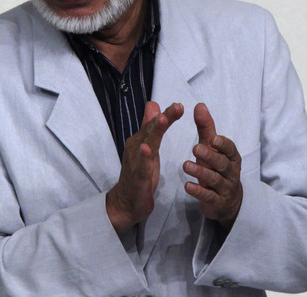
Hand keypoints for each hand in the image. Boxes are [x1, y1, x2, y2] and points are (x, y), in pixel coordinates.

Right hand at [106, 101, 183, 234]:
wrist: (126, 202)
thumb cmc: (139, 173)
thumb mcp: (148, 148)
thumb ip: (149, 126)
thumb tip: (153, 104)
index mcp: (141, 140)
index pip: (155, 124)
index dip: (167, 114)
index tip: (180, 105)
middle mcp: (137, 146)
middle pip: (151, 129)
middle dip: (164, 117)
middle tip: (177, 106)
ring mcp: (136, 161)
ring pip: (146, 143)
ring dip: (154, 131)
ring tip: (163, 119)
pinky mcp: (137, 176)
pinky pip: (141, 165)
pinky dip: (143, 157)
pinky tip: (146, 149)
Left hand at [183, 103, 242, 228]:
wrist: (228, 201)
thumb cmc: (217, 168)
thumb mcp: (212, 149)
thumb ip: (206, 128)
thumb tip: (200, 105)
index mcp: (232, 157)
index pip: (230, 149)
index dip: (223, 144)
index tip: (213, 138)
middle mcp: (230, 172)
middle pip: (223, 164)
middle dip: (210, 156)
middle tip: (195, 148)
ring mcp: (225, 188)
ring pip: (215, 180)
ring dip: (201, 173)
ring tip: (185, 165)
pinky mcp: (217, 202)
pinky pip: (208, 197)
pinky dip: (199, 191)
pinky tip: (187, 186)